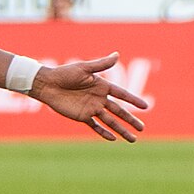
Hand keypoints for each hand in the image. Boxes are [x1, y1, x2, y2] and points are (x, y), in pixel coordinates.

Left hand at [29, 53, 147, 141]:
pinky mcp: (82, 116)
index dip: (133, 100)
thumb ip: (101, 65)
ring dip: (121, 130)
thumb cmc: (64, 73)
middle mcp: (99, 98)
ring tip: (133, 139)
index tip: (145, 106)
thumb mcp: (84, 68)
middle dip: (131, 120)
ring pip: (110, 121)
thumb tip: (117, 54)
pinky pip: (95, 126)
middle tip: (142, 128)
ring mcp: (91, 108)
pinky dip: (103, 132)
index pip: (122, 94)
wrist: (47, 85)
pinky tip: (113, 139)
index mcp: (102, 86)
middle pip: (119, 111)